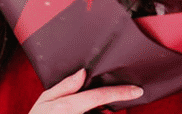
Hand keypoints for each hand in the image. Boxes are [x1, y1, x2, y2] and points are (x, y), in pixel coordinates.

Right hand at [29, 69, 143, 113]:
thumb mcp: (45, 100)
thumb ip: (65, 86)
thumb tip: (83, 72)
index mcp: (68, 106)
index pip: (100, 96)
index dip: (121, 92)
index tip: (137, 90)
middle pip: (105, 111)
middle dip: (109, 107)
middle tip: (107, 103)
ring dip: (101, 113)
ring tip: (91, 111)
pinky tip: (89, 113)